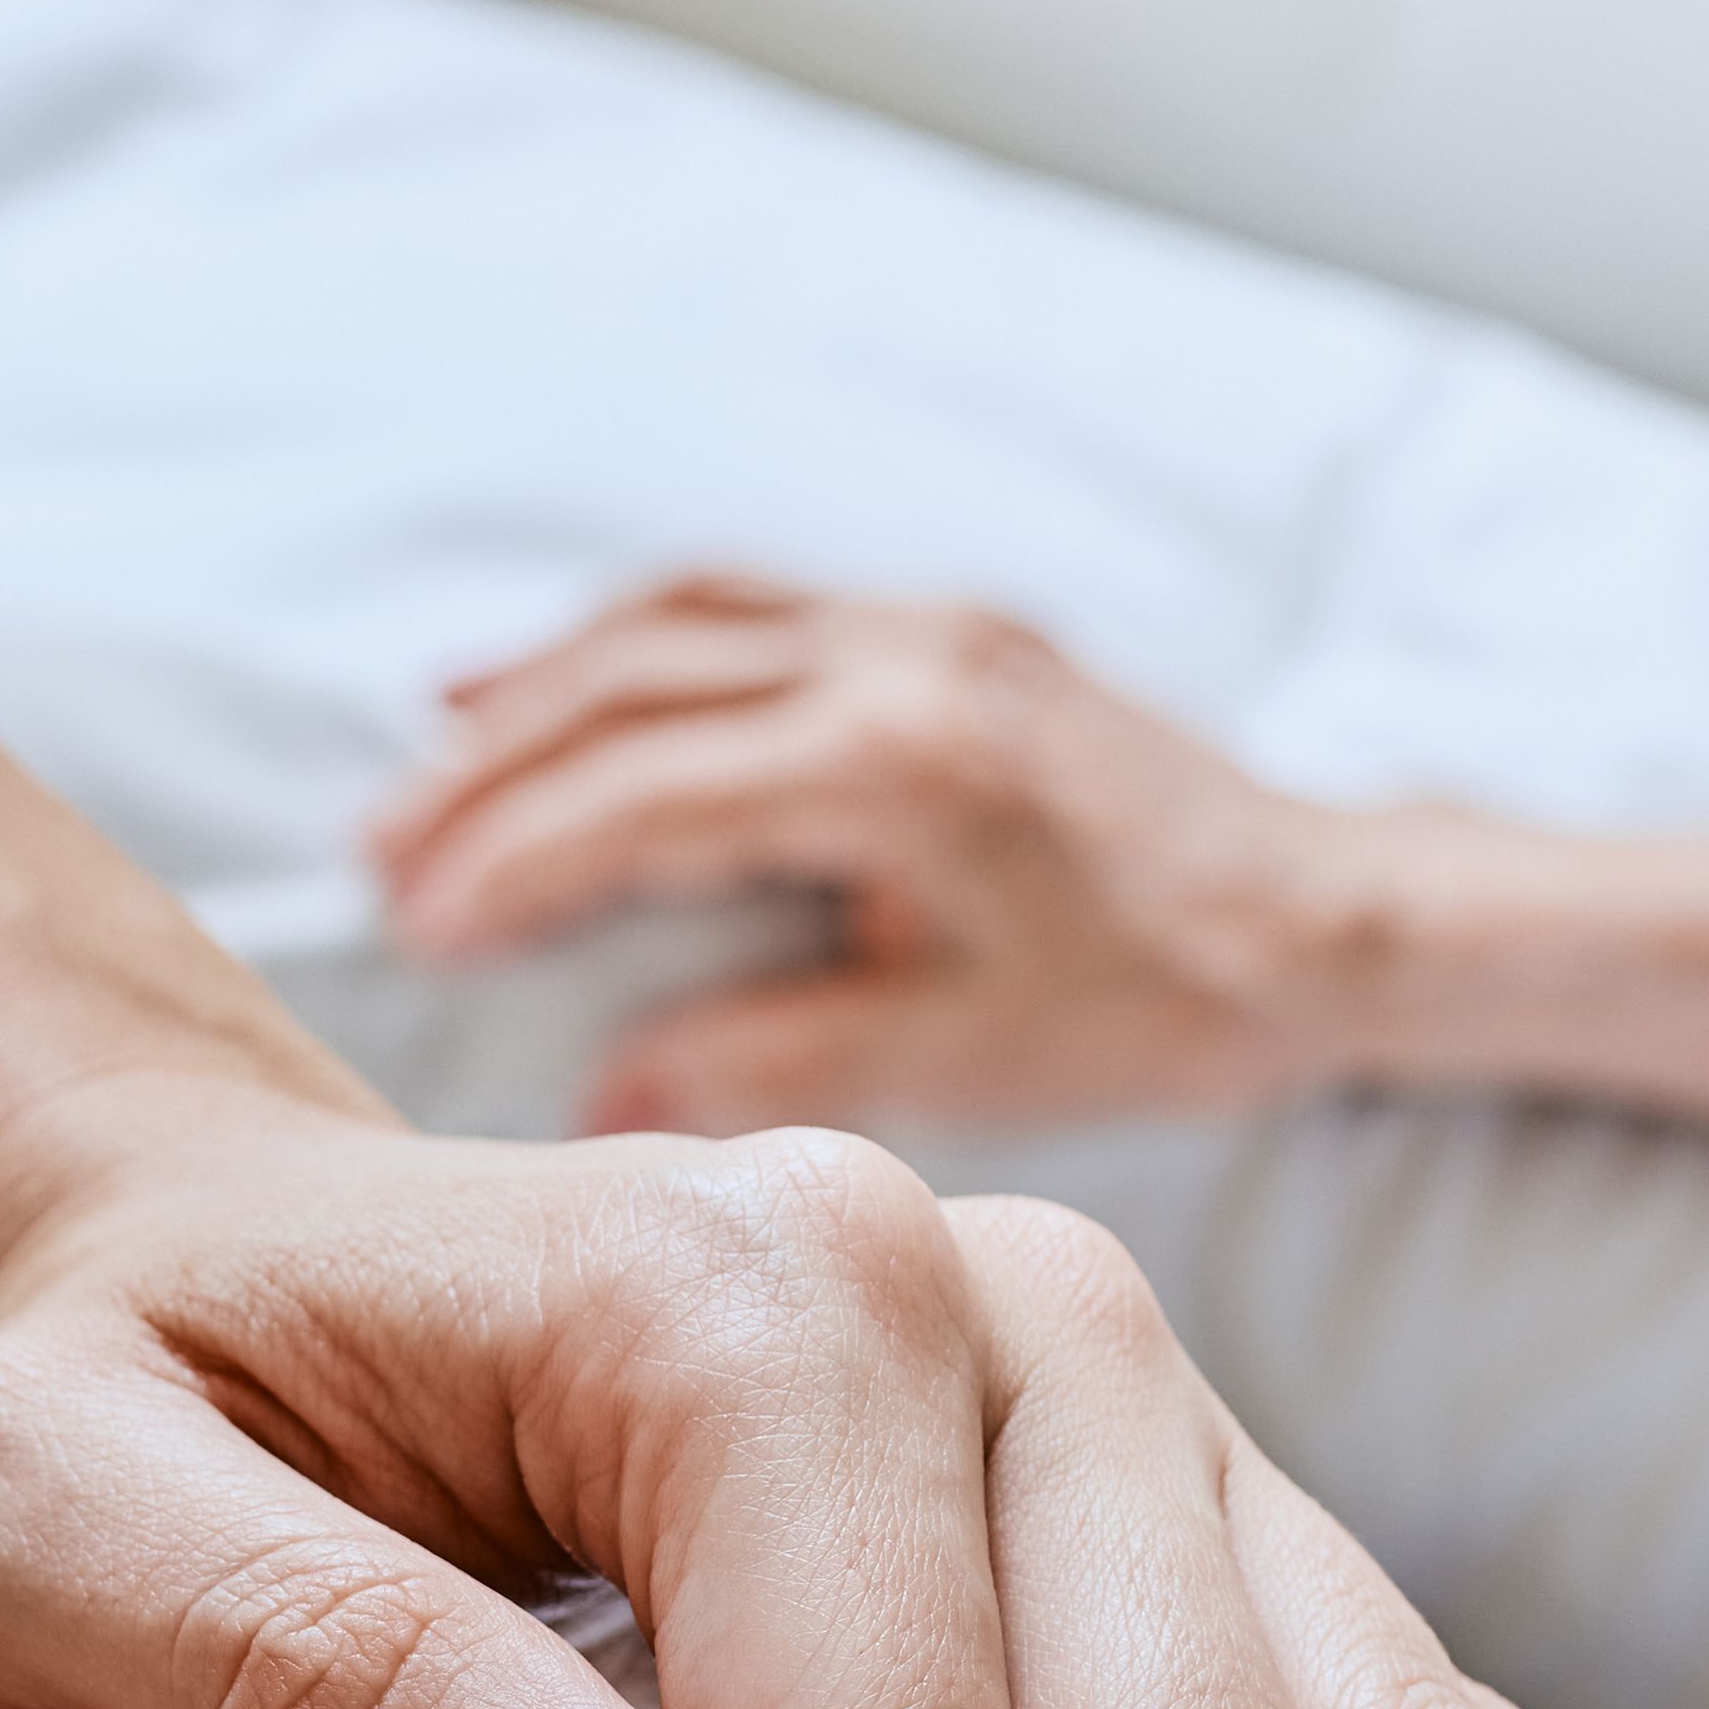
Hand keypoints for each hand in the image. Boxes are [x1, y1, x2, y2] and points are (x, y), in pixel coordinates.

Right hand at [368, 578, 1384, 1137]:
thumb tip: (601, 1101)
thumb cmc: (1169, 998)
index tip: (414, 929)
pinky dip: (632, 649)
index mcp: (897, 765)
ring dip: (540, 690)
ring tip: (428, 762)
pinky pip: (745, 607)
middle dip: (486, 771)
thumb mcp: (965, 1059)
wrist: (1335, 913)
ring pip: (676, 622)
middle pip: (630, 686)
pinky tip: (563, 694)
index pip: (645, 795)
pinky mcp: (942, 631)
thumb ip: (773, 1063)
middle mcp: (899, 660)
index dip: (513, 862)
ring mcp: (922, 627)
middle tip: (374, 856)